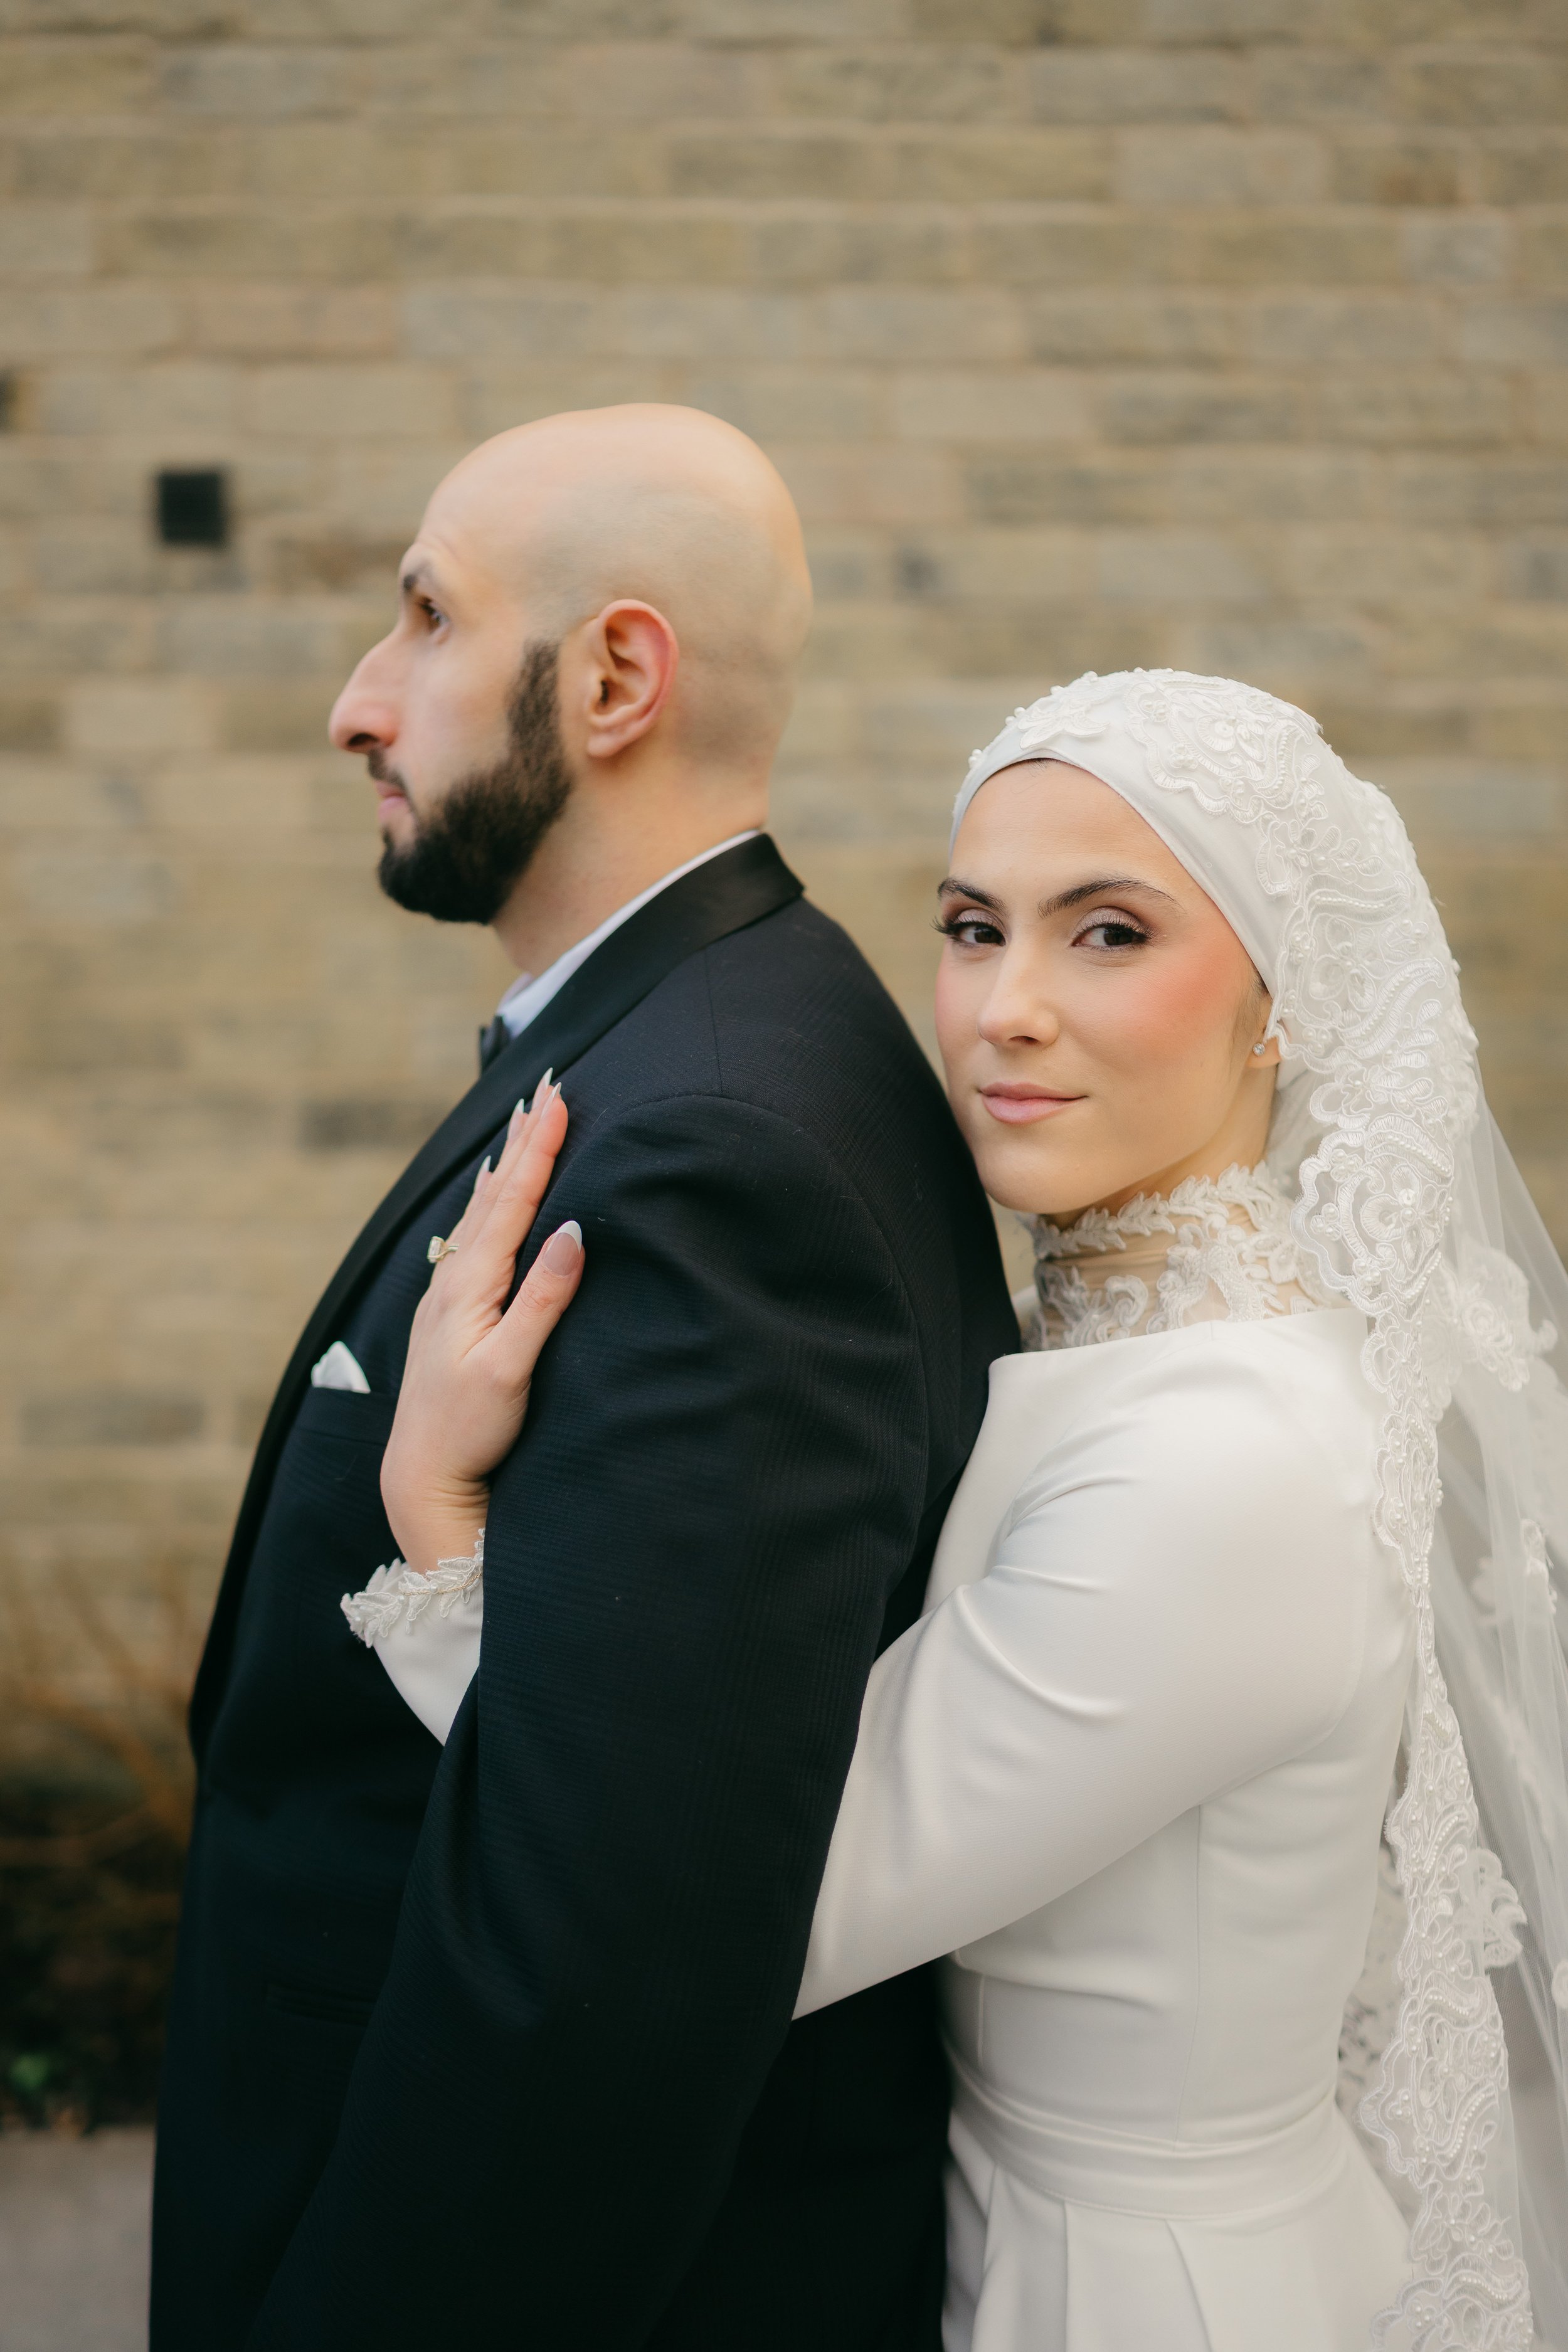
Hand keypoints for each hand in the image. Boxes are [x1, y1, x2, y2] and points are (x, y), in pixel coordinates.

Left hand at [380, 1076, 583, 1573]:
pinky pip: (470, 1238)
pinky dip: (485, 1205)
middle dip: (522, 1140)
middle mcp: (453, 1280)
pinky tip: (485, 1200)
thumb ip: (542, 1300)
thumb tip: (572, 1232)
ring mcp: (446, 1296)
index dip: (539, 1149)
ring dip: (503, 1166)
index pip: (513, 1201)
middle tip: (543, 1088)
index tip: (558, 1099)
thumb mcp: (511, 1369)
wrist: (420, 1477)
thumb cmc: (469, 1430)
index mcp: (473, 1285)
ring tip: (519, 1127)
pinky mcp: (447, 1315)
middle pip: (494, 1194)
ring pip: (479, 1213)